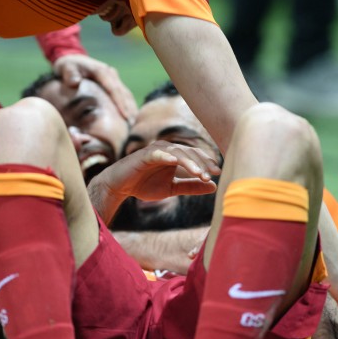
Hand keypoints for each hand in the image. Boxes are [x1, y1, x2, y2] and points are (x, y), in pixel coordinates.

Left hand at [53, 54, 137, 122]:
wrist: (71, 59)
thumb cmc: (68, 66)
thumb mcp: (66, 67)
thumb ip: (70, 74)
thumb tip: (75, 82)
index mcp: (102, 71)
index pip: (114, 89)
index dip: (121, 103)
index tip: (125, 116)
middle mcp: (111, 74)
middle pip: (124, 93)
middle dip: (130, 109)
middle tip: (133, 126)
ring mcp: (113, 79)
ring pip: (127, 95)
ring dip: (132, 109)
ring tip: (134, 126)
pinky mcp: (113, 84)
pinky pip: (124, 96)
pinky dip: (128, 107)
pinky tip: (130, 120)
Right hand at [100, 140, 220, 201]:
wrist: (119, 187)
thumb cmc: (144, 185)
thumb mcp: (171, 189)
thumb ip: (191, 186)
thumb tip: (214, 186)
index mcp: (175, 156)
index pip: (195, 156)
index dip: (206, 163)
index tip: (218, 173)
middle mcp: (168, 150)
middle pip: (189, 153)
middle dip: (202, 163)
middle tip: (212, 174)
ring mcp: (156, 150)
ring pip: (177, 153)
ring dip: (189, 163)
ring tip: (199, 173)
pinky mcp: (144, 155)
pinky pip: (158, 154)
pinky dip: (167, 156)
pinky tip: (176, 162)